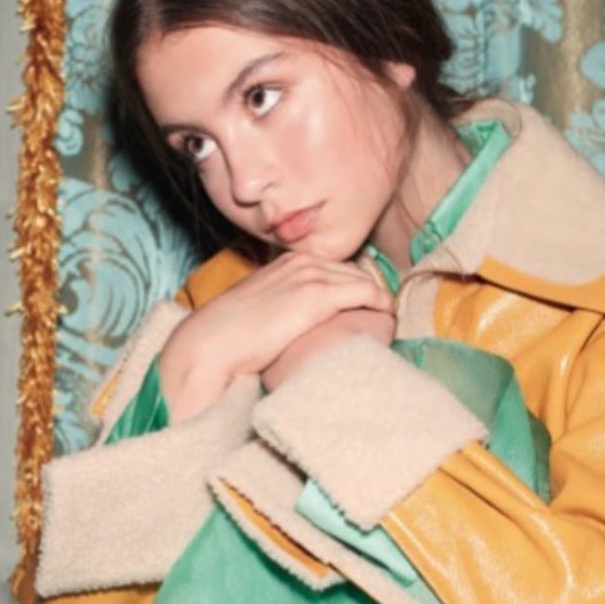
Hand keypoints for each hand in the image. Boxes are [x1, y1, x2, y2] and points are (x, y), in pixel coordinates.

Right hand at [158, 252, 394, 420]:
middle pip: (353, 271)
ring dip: (379, 299)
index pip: (336, 267)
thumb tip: (296, 321)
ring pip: (362, 281)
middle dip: (371, 291)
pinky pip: (364, 293)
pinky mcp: (317, 296)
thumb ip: (284, 305)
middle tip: (385, 313)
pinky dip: (380, 303)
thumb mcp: (263, 308)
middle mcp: (302, 261)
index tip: (368, 305)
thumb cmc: (233, 335)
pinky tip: (388, 317)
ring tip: (389, 318)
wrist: (214, 342)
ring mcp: (310, 276)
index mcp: (288, 261)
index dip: (355, 286)